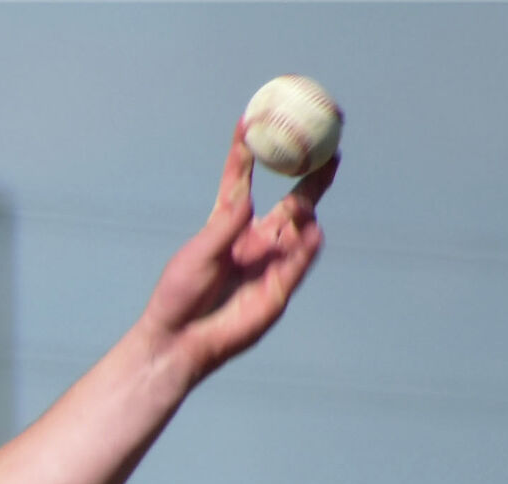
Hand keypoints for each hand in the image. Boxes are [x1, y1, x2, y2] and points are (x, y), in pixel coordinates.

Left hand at [140, 121, 336, 383]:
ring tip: (306, 199)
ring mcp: (270, 263)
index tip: (253, 119)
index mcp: (229, 226)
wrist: (180, 341)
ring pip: (300, 226)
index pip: (242, 180)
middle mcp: (254, 240)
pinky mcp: (280, 288)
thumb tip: (244, 196)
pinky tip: (311, 231)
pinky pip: (300, 261)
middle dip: (312, 172)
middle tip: (328, 145)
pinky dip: (307, 245)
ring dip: (307, 208)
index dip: (248, 152)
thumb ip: (224, 224)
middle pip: (292, 198)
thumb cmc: (179, 296)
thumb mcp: (198, 254)